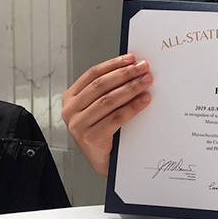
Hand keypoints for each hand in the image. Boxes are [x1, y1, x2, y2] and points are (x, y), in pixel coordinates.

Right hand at [61, 54, 152, 175]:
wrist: (103, 160)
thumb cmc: (103, 131)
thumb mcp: (101, 107)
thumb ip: (109, 89)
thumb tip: (133, 67)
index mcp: (71, 98)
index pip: (93, 74)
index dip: (113, 64)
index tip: (132, 58)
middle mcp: (71, 110)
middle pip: (101, 85)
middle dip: (126, 74)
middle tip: (144, 68)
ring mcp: (78, 125)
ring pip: (108, 100)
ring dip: (131, 88)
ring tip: (147, 81)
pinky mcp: (90, 138)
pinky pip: (116, 118)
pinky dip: (132, 107)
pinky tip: (144, 100)